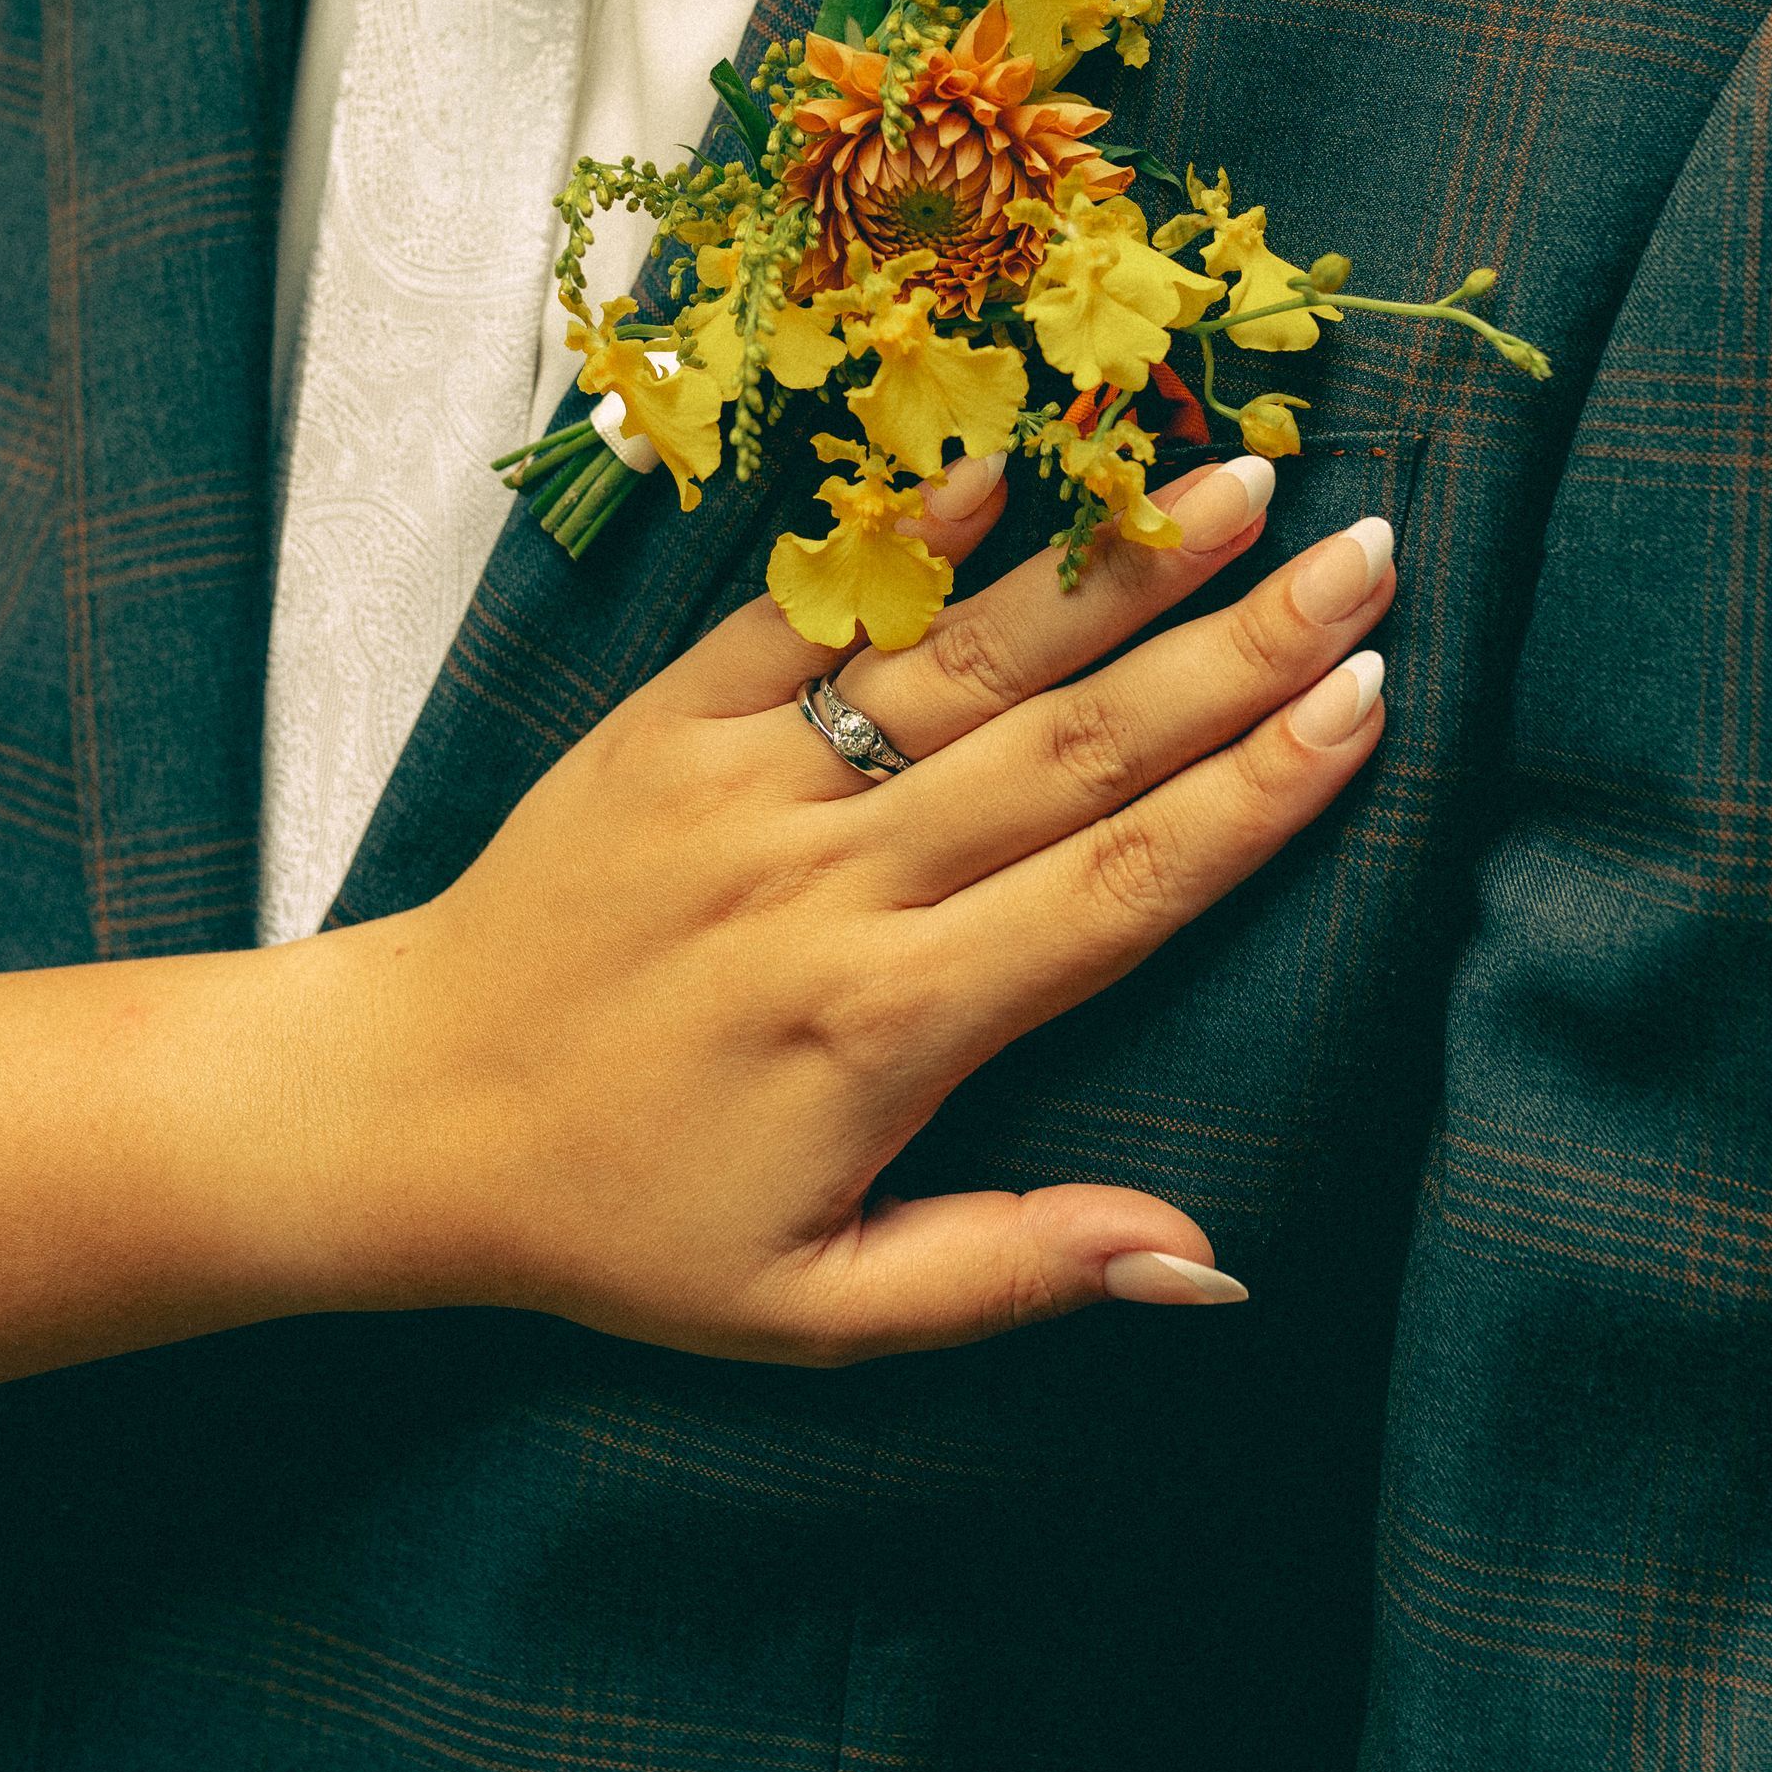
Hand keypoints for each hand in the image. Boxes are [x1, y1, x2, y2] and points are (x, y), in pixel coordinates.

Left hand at [379, 450, 1394, 1364]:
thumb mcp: (814, 1311)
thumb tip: (1204, 1256)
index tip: (1366, 702)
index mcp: (884, 1026)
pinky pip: (798, 612)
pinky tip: (1005, 460)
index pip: (1116, 891)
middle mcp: (827, 884)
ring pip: (957, 662)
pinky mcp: (663, 723)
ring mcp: (741, 784)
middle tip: (1368, 560)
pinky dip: (900, 535)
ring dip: (1108, 568)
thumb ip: (1009, 1269)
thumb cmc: (624, 1222)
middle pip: (1071, 751)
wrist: (403, 1111)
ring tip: (1236, 484)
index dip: (1254, 796)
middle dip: (1235, 650)